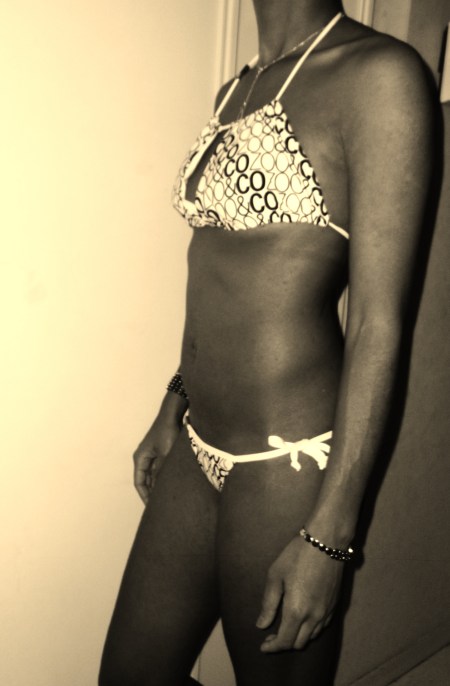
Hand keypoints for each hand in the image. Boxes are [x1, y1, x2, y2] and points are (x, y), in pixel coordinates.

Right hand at [133, 395, 185, 503]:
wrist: (173, 415)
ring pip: (153, 475)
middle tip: (159, 506)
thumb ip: (162, 470)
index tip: (150, 507)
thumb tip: (161, 487)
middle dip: (151, 493)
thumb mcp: (165, 454)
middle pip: (145, 480)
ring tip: (165, 498)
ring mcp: (153, 455)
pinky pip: (160, 469)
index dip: (144, 495)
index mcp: (140, 458)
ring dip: (158, 485)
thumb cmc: (167, 432)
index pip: (139, 482)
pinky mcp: (161, 452)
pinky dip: (164, 477)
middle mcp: (144, 457)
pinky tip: (171, 485)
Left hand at [256, 536, 343, 651]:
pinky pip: (322, 627)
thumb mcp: (275, 576)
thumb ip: (269, 603)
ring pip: (312, 637)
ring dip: (298, 638)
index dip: (272, 647)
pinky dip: (310, 630)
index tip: (263, 646)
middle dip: (284, 644)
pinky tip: (302, 620)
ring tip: (286, 629)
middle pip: (299, 643)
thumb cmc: (297, 555)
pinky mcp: (334, 605)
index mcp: (296, 611)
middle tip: (271, 636)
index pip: (285, 641)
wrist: (326, 542)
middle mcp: (314, 617)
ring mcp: (326, 612)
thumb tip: (261, 625)